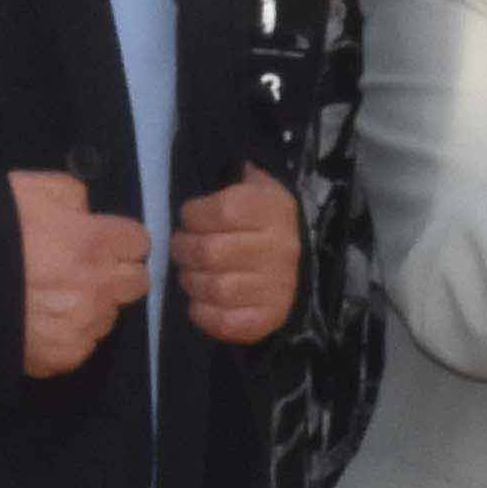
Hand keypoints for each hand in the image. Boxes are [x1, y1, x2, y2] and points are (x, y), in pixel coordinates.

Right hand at [12, 167, 152, 377]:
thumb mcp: (31, 188)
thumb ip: (73, 198)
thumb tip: (87, 215)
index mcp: (94, 243)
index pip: (138, 242)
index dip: (119, 239)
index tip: (102, 240)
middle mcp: (98, 288)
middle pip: (137, 283)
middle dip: (118, 273)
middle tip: (87, 269)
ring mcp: (81, 327)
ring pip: (109, 317)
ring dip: (94, 306)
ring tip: (56, 298)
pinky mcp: (62, 357)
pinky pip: (82, 345)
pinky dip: (69, 335)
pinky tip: (42, 323)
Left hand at [172, 171, 300, 344]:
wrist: (305, 261)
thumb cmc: (266, 220)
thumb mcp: (258, 188)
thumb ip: (234, 178)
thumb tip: (207, 165)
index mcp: (274, 211)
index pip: (224, 211)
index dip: (194, 216)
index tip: (190, 219)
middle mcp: (280, 249)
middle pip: (211, 252)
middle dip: (183, 250)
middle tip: (181, 248)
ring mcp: (277, 286)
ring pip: (215, 288)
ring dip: (190, 281)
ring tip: (189, 273)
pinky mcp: (270, 317)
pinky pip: (227, 322)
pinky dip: (203, 313)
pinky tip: (199, 301)